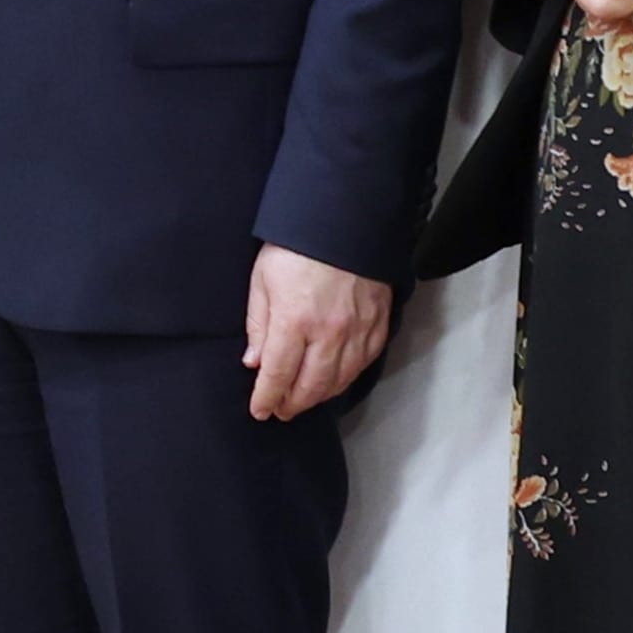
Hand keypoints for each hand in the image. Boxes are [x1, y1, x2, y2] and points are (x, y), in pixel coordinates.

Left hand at [243, 243, 392, 420]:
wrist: (344, 220)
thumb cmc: (295, 247)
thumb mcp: (262, 280)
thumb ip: (258, 325)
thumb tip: (255, 362)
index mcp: (294, 321)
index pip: (278, 374)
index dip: (267, 397)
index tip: (260, 411)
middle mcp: (329, 332)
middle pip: (311, 385)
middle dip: (293, 404)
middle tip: (280, 411)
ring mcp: (358, 330)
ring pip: (340, 380)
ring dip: (319, 396)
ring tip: (303, 401)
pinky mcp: (378, 324)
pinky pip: (364, 363)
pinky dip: (347, 378)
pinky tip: (334, 381)